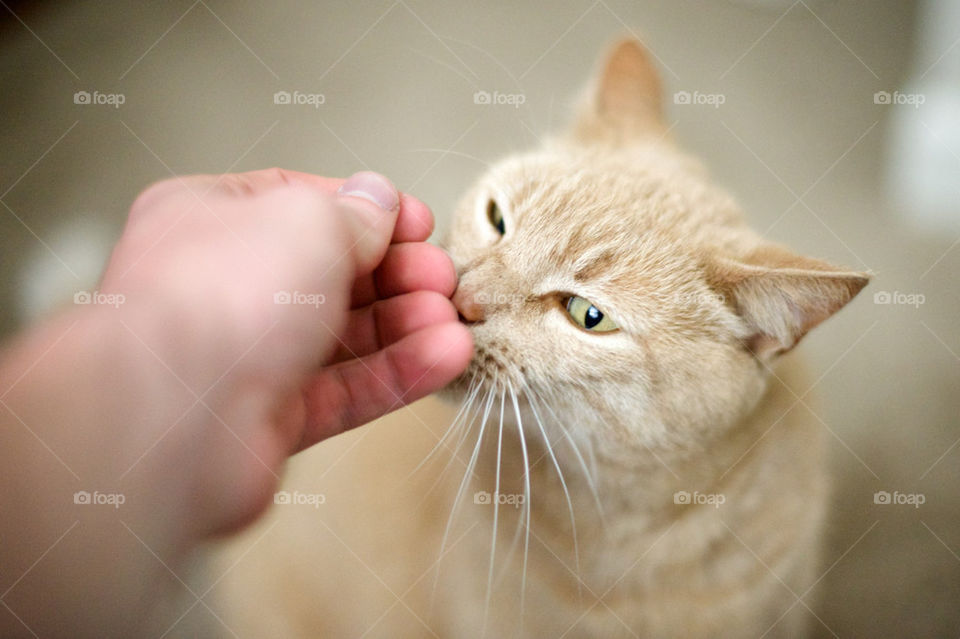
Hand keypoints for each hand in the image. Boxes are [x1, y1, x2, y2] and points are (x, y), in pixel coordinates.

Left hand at [98, 168, 471, 532]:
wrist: (177, 413)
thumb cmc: (223, 294)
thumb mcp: (308, 220)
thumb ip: (355, 212)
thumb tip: (380, 200)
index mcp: (212, 217)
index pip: (302, 202)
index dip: (368, 211)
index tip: (420, 224)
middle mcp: (224, 284)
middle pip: (330, 273)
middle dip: (396, 274)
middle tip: (443, 278)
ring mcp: (245, 354)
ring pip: (341, 336)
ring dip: (404, 327)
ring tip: (454, 323)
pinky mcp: (267, 418)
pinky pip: (342, 390)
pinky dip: (394, 375)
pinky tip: (444, 359)